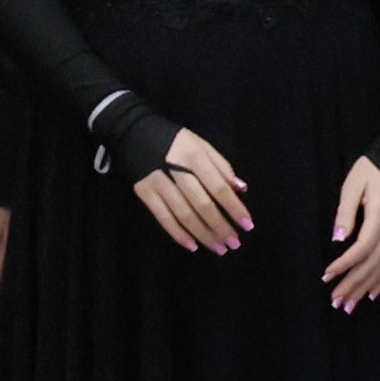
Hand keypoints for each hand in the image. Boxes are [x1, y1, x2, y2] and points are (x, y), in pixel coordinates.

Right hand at [129, 127, 251, 254]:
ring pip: (184, 214)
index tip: (247, 225)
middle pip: (202, 204)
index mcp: (194, 156)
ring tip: (219, 248)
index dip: (234, 207)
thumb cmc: (174, 139)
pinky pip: (163, 217)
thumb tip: (241, 189)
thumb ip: (221, 166)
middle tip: (234, 243)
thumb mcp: (200, 144)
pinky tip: (192, 245)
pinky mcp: (143, 192)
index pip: (218, 186)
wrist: (132, 131)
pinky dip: (178, 233)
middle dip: (220, 226)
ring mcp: (158, 182)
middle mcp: (177, 170)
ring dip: (203, 234)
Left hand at [323, 157, 379, 310]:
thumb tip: (338, 240)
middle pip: (375, 261)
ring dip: (368, 287)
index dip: (345, 263)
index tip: (327, 275)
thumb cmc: (373, 169)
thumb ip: (345, 212)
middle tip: (336, 302)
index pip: (364, 246)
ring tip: (351, 305)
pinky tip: (374, 292)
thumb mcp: (352, 184)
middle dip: (354, 284)